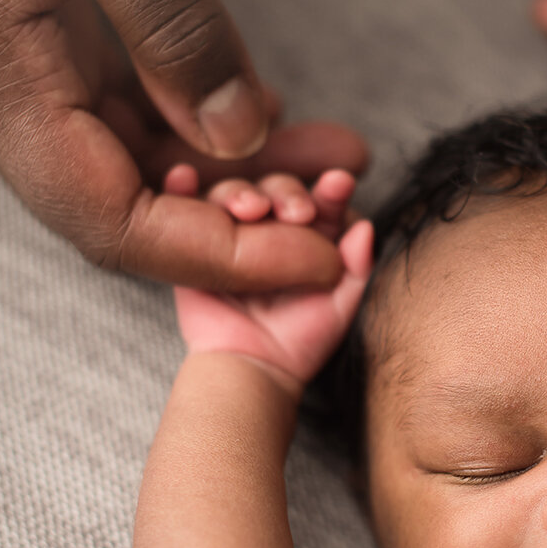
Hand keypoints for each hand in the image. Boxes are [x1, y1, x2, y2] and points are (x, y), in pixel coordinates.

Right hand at [0, 0, 366, 287]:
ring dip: (232, 171)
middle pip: (126, 203)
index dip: (218, 258)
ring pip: (134, 159)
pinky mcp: (36, 29)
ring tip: (331, 157)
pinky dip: (201, 119)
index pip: (109, 222)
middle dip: (241, 220)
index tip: (318, 263)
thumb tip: (238, 135)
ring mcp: (11, 61)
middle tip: (342, 203)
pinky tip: (269, 114)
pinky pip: (128, 104)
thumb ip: (173, 20)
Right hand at [172, 169, 372, 391]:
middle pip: (276, 190)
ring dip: (238, 192)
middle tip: (295, 212)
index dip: (329, 191)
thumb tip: (365, 225)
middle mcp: (270, 227)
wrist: (251, 370)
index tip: (338, 184)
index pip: (320, 202)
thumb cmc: (301, 341)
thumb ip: (355, 266)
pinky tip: (184, 177)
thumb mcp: (339, 305)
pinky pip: (184, 208)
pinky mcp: (195, 242)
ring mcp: (231, 232)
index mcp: (309, 236)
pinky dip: (181, 187)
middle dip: (286, 193)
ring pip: (233, 195)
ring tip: (247, 207)